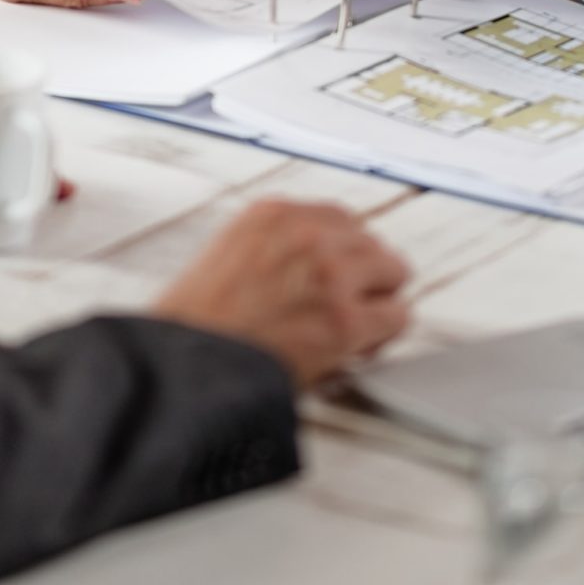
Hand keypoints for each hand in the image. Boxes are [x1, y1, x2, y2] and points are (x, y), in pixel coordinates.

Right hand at [152, 200, 411, 386]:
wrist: (185, 369)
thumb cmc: (199, 328)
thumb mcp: (232, 255)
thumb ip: (279, 245)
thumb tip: (323, 257)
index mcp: (274, 214)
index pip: (340, 219)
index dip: (343, 253)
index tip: (339, 274)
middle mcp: (307, 235)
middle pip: (372, 243)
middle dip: (363, 277)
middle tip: (345, 307)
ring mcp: (331, 275)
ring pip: (394, 274)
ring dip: (377, 301)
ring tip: (350, 328)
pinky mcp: (346, 321)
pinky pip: (398, 318)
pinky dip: (382, 336)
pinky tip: (356, 349)